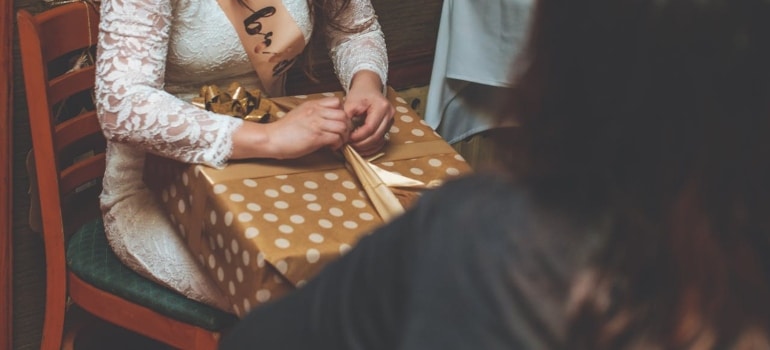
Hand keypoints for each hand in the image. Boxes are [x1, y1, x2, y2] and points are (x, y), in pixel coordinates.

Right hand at [231, 97, 350, 159]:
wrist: (271, 138)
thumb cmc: (284, 130)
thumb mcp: (300, 114)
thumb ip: (314, 114)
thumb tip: (327, 120)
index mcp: (312, 105)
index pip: (337, 102)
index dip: (341, 113)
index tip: (337, 123)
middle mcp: (316, 112)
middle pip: (343, 115)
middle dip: (346, 126)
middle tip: (341, 135)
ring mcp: (316, 124)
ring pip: (343, 126)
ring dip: (343, 136)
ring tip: (337, 142)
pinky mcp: (316, 137)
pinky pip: (336, 138)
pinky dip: (337, 144)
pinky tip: (331, 147)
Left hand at [343, 71, 394, 155]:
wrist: (369, 87)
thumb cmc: (360, 93)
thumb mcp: (350, 102)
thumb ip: (347, 118)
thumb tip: (344, 134)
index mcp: (382, 106)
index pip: (370, 128)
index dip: (358, 136)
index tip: (347, 139)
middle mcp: (390, 114)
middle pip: (376, 136)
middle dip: (361, 144)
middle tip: (349, 146)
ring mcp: (391, 121)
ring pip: (379, 141)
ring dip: (366, 147)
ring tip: (353, 147)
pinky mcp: (388, 126)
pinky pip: (381, 141)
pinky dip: (371, 146)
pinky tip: (361, 148)